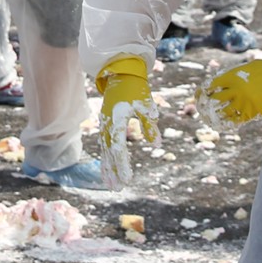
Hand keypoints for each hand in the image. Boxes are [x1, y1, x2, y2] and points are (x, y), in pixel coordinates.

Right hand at [97, 55, 157, 186]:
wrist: (120, 73)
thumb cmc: (136, 89)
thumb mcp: (146, 105)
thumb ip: (149, 124)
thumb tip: (156, 143)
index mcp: (117, 120)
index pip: (118, 147)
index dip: (122, 164)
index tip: (127, 178)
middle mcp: (107, 124)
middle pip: (109, 152)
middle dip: (113, 171)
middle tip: (117, 189)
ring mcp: (104, 124)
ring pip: (104, 150)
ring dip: (108, 168)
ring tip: (111, 185)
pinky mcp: (106, 124)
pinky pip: (104, 144)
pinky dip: (106, 158)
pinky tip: (108, 169)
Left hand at [205, 57, 261, 122]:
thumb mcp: (252, 67)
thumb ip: (238, 74)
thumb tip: (228, 81)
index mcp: (234, 75)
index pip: (213, 84)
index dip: (204, 91)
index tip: (200, 95)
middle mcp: (236, 89)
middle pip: (216, 99)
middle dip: (207, 104)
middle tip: (203, 109)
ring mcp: (245, 101)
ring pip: (225, 111)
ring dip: (218, 115)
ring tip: (212, 119)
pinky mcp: (254, 111)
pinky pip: (238, 119)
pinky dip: (231, 121)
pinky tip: (227, 123)